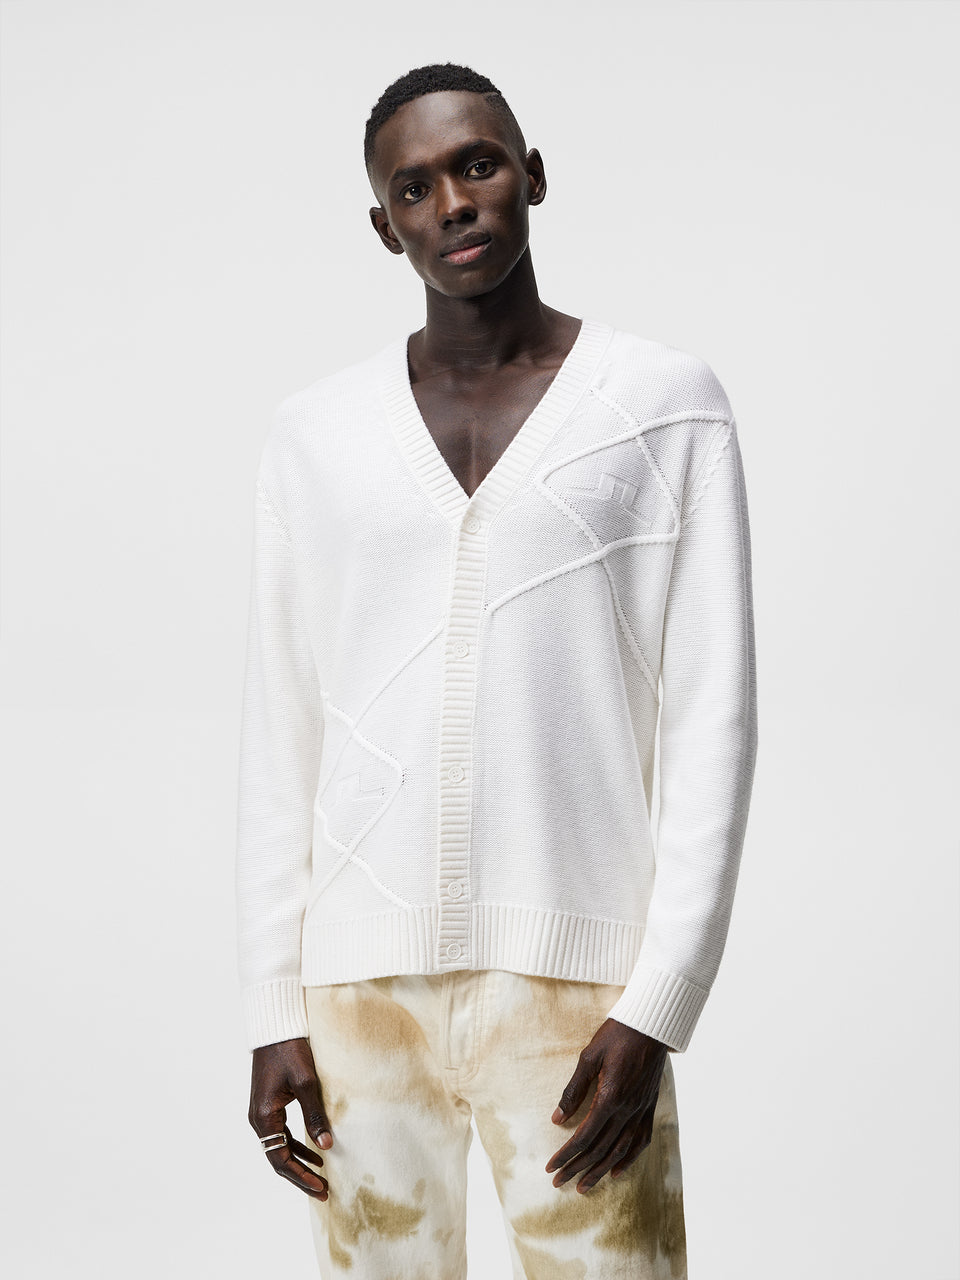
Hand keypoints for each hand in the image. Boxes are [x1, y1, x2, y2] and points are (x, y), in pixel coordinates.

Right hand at [248, 1037, 333, 1199]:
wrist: (275, 1027)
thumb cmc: (289, 1050)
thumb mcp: (305, 1082)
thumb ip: (314, 1115)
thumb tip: (326, 1144)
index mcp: (264, 1116)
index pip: (280, 1158)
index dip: (300, 1176)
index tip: (321, 1187)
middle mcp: (259, 1119)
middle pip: (278, 1158)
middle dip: (300, 1176)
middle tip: (323, 1191)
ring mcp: (263, 1112)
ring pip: (280, 1147)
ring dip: (300, 1163)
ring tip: (321, 1177)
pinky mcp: (270, 1105)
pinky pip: (282, 1133)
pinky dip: (298, 1145)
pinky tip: (316, 1150)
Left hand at [545, 1018, 668, 1193]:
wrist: (651, 1026)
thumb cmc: (617, 1035)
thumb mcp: (588, 1057)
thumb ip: (573, 1090)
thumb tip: (556, 1118)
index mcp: (609, 1097)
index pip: (584, 1136)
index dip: (566, 1155)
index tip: (551, 1167)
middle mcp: (627, 1110)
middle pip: (599, 1149)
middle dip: (577, 1168)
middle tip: (559, 1183)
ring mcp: (640, 1111)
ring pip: (619, 1151)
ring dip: (600, 1171)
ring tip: (583, 1187)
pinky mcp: (649, 1108)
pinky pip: (640, 1142)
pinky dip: (628, 1160)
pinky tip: (616, 1171)